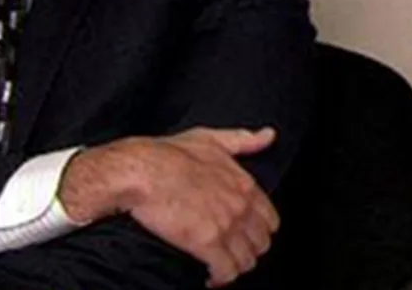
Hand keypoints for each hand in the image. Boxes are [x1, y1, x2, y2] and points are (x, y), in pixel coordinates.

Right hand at [60, 126, 278, 287]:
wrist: (142, 170)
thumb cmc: (169, 154)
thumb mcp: (212, 138)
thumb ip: (244, 140)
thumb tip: (268, 135)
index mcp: (243, 184)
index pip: (269, 219)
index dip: (260, 231)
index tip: (246, 236)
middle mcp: (240, 206)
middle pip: (261, 243)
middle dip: (249, 251)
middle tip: (234, 254)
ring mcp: (225, 225)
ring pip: (247, 260)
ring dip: (236, 267)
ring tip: (223, 268)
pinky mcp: (206, 243)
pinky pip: (226, 271)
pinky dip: (220, 279)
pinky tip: (210, 278)